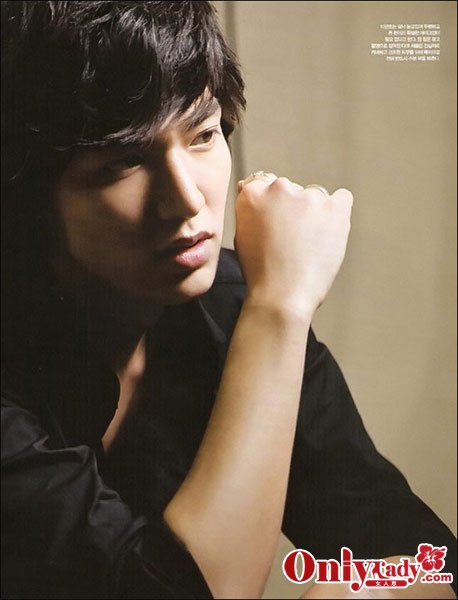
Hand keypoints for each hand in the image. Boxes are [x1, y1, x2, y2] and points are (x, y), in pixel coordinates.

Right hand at [235, 173, 352, 317]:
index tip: (274, 223)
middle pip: (290, 189)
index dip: (271, 205)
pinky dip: (337, 211)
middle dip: (291, 208)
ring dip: (313, 213)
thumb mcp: (242, 234)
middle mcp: (279, 188)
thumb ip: (251, 207)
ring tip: (307, 244)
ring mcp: (309, 196)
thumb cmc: (260, 272)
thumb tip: (255, 188)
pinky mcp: (334, 208)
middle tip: (290, 239)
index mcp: (253, 193)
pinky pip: (342, 198)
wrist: (282, 296)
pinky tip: (329, 232)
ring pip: (315, 196)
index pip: (264, 182)